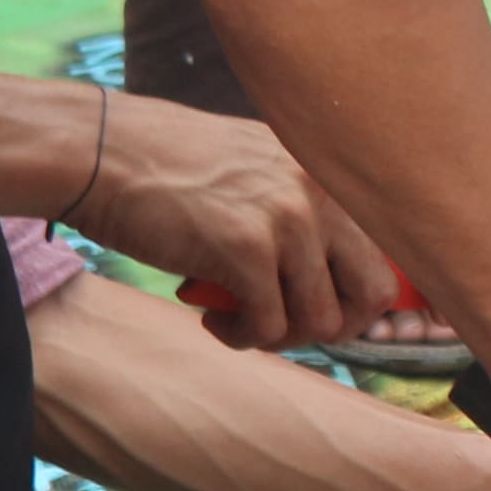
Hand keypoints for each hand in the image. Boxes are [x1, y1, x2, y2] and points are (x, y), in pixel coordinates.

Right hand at [72, 95, 404, 349]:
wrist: (103, 152)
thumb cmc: (170, 168)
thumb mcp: (258, 168)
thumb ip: (300, 207)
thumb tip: (334, 274)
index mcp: (326, 175)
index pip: (386, 250)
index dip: (363, 295)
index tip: (328, 310)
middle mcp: (319, 194)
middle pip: (375, 293)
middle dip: (337, 325)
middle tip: (288, 323)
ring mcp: (287, 221)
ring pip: (322, 321)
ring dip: (279, 336)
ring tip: (239, 319)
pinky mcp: (245, 251)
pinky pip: (268, 328)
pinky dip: (241, 338)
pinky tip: (214, 321)